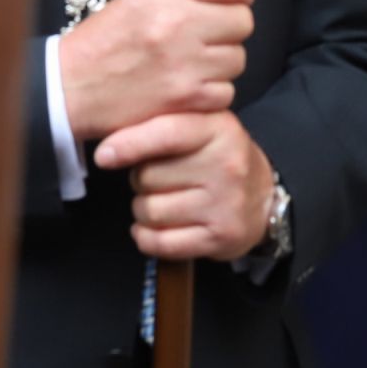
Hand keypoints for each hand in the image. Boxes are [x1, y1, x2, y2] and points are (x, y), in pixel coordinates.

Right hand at [57, 0, 254, 141]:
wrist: (68, 88)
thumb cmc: (107, 39)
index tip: (229, 0)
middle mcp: (176, 23)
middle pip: (243, 20)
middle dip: (228, 29)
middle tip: (203, 36)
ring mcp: (183, 63)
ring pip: (238, 58)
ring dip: (220, 62)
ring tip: (190, 62)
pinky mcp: (186, 99)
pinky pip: (226, 91)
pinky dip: (211, 92)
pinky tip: (186, 86)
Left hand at [95, 111, 274, 260]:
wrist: (263, 198)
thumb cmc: (220, 159)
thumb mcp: (203, 127)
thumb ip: (163, 124)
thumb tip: (110, 145)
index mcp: (220, 129)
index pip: (166, 133)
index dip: (129, 144)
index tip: (104, 155)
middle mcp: (226, 166)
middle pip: (148, 176)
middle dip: (141, 179)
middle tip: (161, 178)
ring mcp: (224, 204)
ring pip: (149, 211)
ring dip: (144, 209)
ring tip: (163, 200)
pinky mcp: (218, 238)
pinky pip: (160, 243)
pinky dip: (146, 237)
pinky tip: (154, 228)